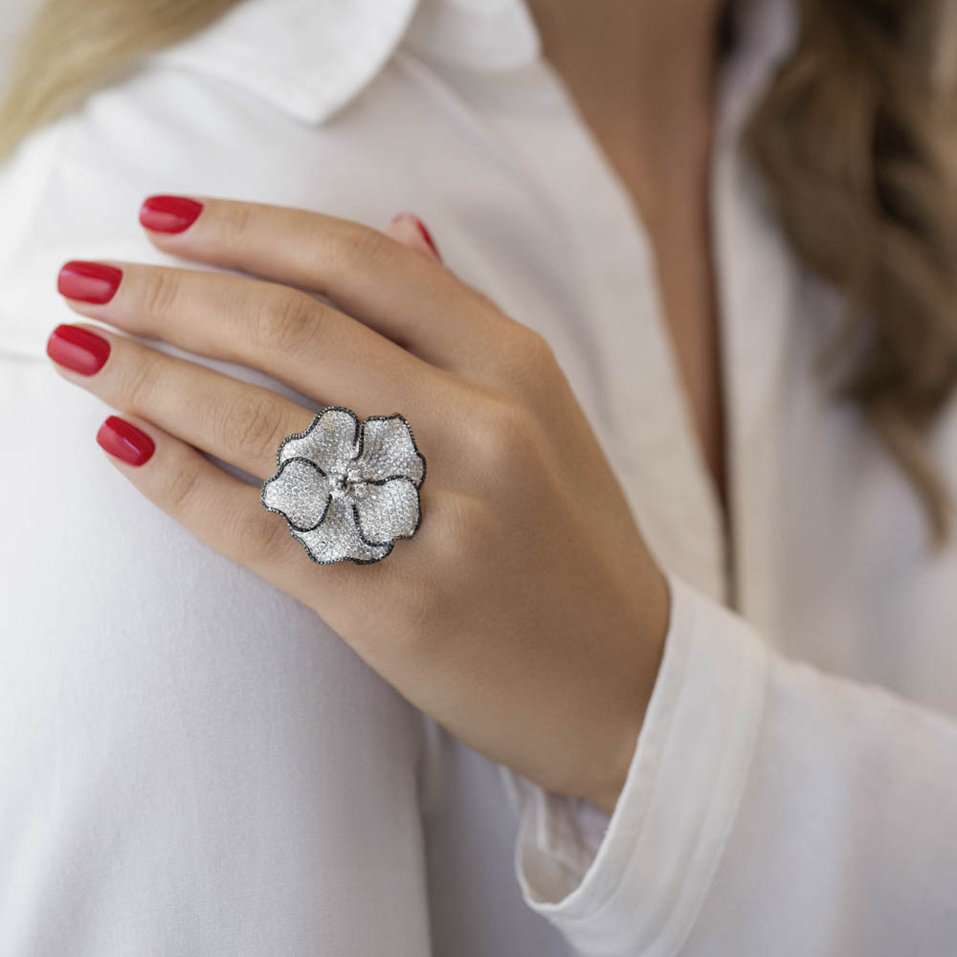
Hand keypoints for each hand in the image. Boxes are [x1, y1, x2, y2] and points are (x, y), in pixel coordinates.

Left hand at [47, 196, 669, 813]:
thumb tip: (400, 228)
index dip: (248, 229)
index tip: (163, 217)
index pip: (361, 265)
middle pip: (294, 332)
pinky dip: (178, 483)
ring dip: (150, 378)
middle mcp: (483, 432)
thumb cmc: (577, 544)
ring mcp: (441, 525)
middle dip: (171, 294)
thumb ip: (466, 321)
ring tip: (77, 349)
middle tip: (88, 277)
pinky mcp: (396, 611)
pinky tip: (123, 445)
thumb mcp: (548, 414)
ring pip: (263, 426)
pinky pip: (261, 531)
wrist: (625, 684)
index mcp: (519, 369)